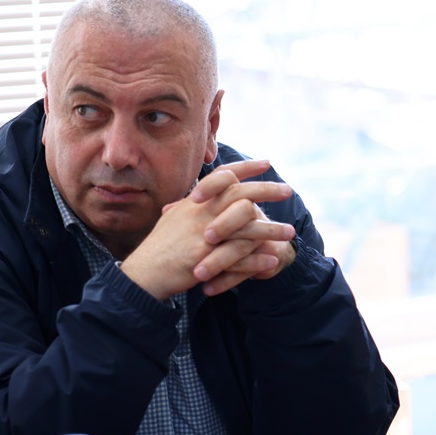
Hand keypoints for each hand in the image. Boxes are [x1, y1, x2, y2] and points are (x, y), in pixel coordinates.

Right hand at [119, 160, 293, 298]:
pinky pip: (239, 258)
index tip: (266, 162)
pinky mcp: (207, 259)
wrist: (144, 272)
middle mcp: (201, 214)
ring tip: (291, 233)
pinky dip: (257, 259)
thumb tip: (204, 193)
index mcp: (195, 202)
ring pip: (246, 228)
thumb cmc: (160, 245)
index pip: (223, 177)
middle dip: (267, 190)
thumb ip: (191, 205)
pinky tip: (272, 259)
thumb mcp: (174, 217)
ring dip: (271, 230)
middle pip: (240, 194)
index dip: (245, 168)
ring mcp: (204, 236)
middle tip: (288, 190)